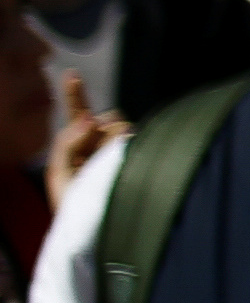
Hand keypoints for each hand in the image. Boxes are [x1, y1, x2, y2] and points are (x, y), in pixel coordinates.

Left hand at [42, 78, 116, 229]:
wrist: (95, 228)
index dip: (75, 94)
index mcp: (79, 145)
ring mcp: (122, 149)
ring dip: (109, 141)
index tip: (72, 74)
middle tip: (88, 159)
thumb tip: (92, 118)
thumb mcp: (58, 173)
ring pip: (119, 125)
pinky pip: (131, 137)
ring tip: (103, 169)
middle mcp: (103, 142)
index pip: (78, 114)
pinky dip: (122, 145)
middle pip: (106, 117)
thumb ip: (66, 142)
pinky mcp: (138, 155)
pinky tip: (118, 164)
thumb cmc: (74, 205)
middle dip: (96, 131)